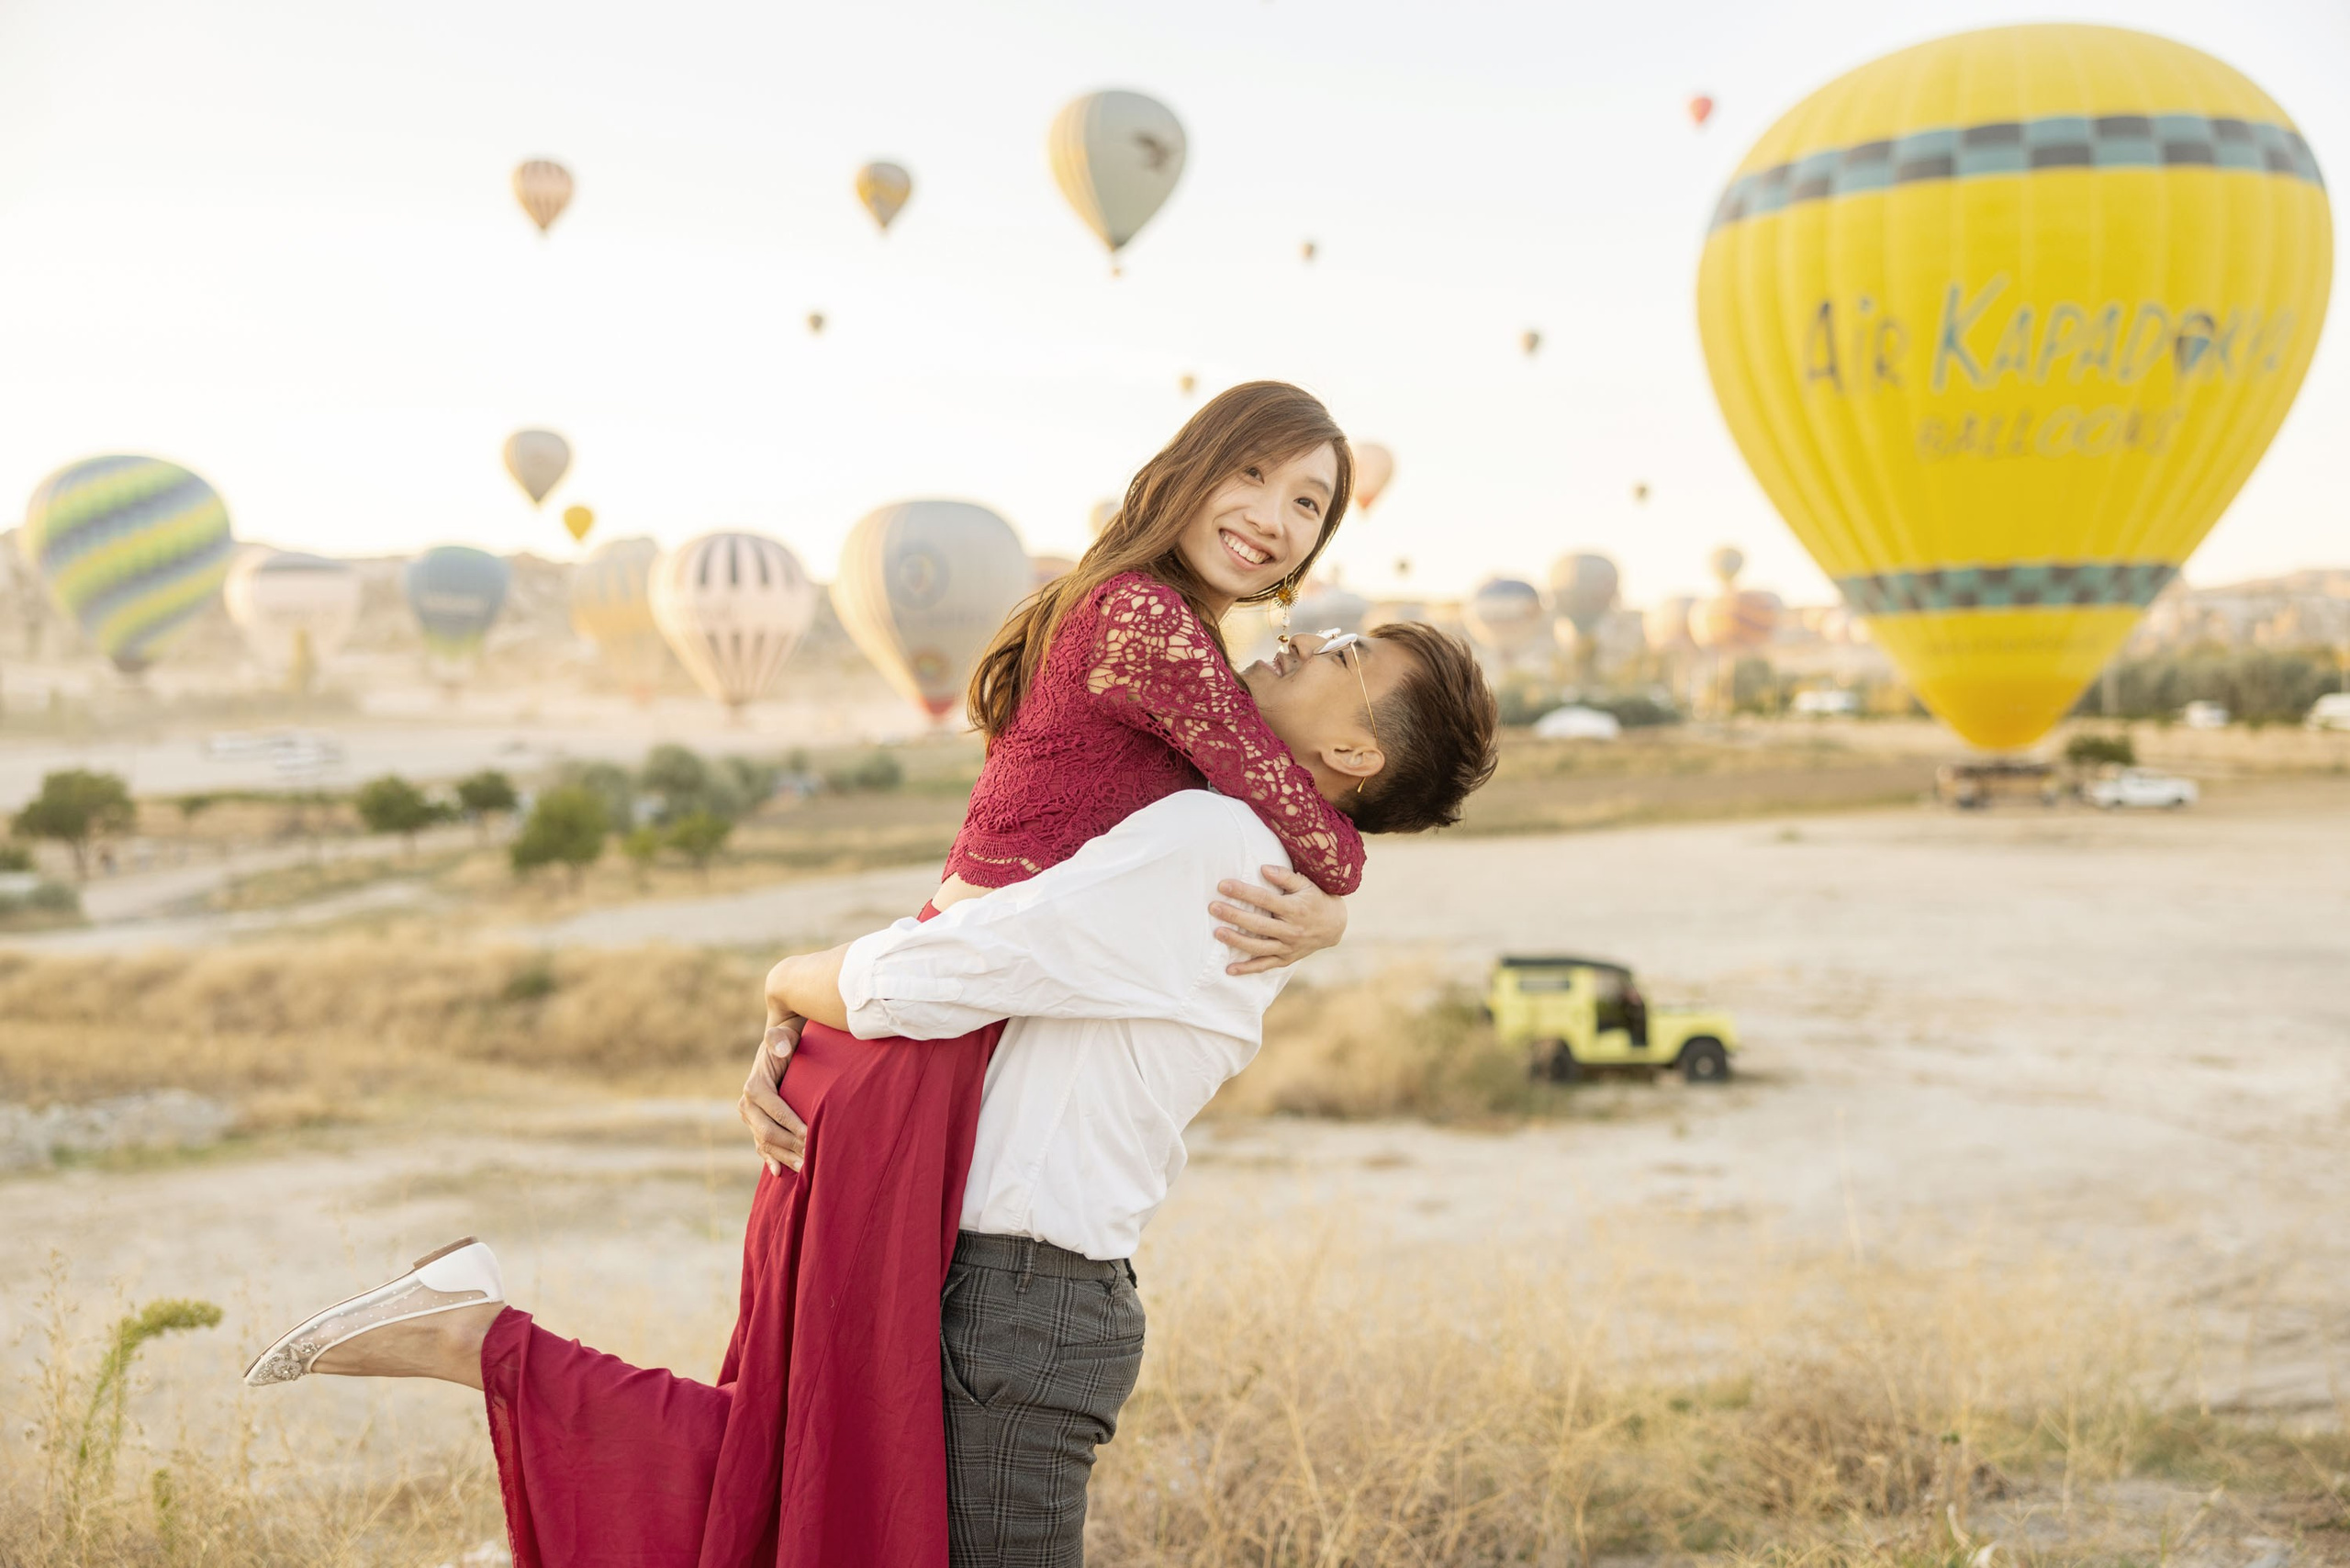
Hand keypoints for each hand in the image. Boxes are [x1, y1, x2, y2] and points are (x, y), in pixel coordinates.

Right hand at [738, 1020, 806, 1174]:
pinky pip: (761, 1146)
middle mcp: (747, 1105)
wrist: (779, 1047)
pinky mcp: (754, 1125)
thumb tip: (782, 1048)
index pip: (775, 1110)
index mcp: (754, 1088)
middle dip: (790, 1145)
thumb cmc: (785, 1042)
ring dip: (784, 1157)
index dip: (793, 1124)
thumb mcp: (782, 1037)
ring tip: (805, 1168)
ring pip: (765, 1142)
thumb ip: (779, 1040)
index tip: (811, 1134)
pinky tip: (778, 1172)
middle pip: (768, 1131)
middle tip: (812, 1156)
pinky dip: (769, 1159)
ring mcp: (749, 1118)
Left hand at [1210, 865, 1346, 974]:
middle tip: (1213, 908)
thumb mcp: (1306, 884)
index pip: (1264, 899)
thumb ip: (1285, 876)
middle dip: (1234, 915)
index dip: (1243, 892)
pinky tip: (1229, 969)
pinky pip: (1264, 965)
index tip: (1223, 885)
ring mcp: (1288, 947)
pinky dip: (1247, 969)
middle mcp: (1291, 930)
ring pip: (1259, 947)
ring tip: (1217, 933)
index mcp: (1294, 909)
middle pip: (1258, 924)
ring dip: (1237, 940)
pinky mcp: (1286, 959)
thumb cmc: (1316, 900)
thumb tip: (1263, 869)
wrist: (1334, 926)